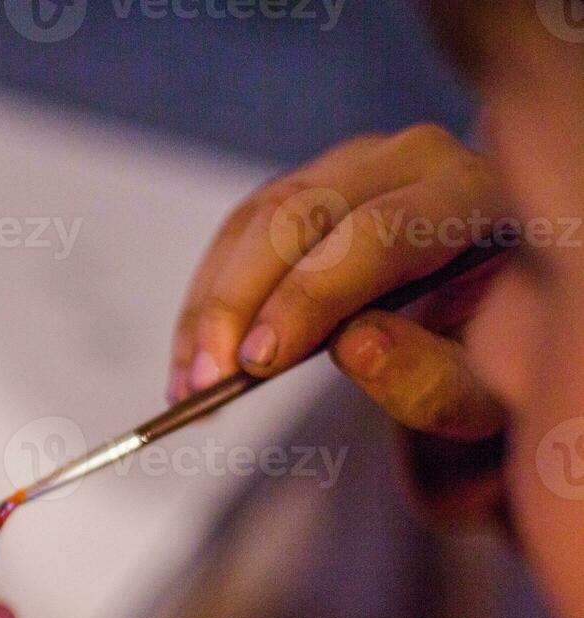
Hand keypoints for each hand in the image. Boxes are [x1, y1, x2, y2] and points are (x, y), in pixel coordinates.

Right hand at [169, 124, 507, 443]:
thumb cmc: (498, 356)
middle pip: (300, 212)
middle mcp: (414, 159)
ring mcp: (353, 164)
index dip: (310, 296)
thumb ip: (432, 377)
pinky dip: (206, 297)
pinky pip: (237, 231)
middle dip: (238, 301)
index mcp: (475, 197)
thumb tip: (352, 345)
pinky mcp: (308, 184)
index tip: (257, 364)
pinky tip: (192, 358)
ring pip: (256, 217)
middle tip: (206, 381)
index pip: (379, 233)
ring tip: (190, 383)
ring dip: (210, 304)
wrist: (497, 310)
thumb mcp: (486, 389)